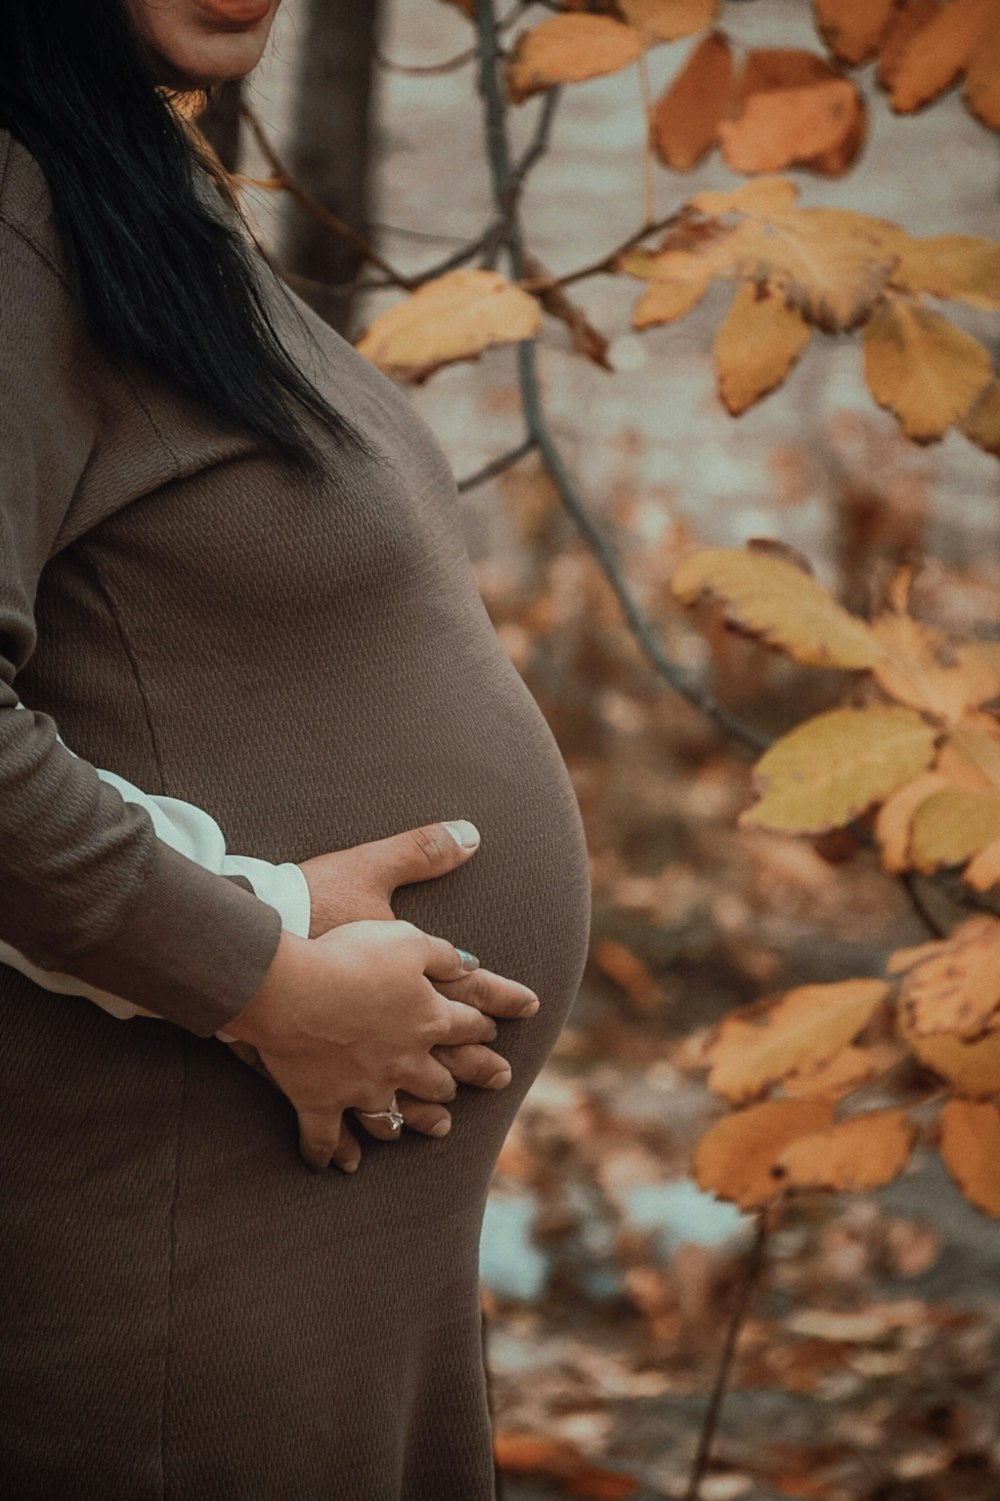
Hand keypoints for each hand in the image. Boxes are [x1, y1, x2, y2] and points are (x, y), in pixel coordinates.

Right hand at [227, 919, 535, 1171]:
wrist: (292, 989)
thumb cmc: (350, 956)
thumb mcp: (407, 940)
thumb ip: (443, 955)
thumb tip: (473, 964)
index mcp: (428, 1020)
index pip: (468, 1026)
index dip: (483, 1026)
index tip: (492, 1029)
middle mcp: (403, 1063)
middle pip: (440, 1081)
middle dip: (458, 1081)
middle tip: (474, 1085)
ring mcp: (362, 1089)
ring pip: (394, 1117)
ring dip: (413, 1123)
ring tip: (432, 1127)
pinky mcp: (321, 1103)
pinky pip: (326, 1137)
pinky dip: (329, 1152)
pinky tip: (336, 1164)